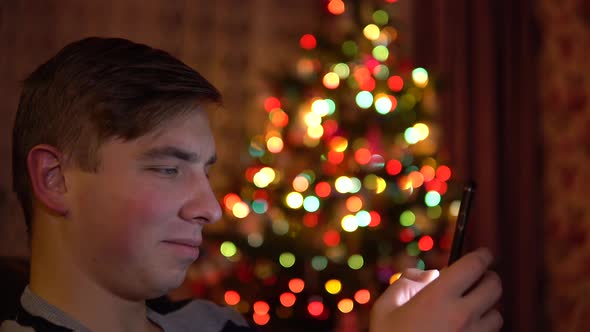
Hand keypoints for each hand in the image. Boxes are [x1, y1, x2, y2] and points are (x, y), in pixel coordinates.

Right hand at [370, 248, 502, 331]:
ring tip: (471, 310)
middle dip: (489, 278)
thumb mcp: (385, 307)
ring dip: (487, 308)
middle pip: (494, 287)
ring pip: (497, 315)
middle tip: (479, 278)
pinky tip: (467, 330)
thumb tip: (430, 275)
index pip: (474, 265)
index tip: (484, 254)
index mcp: (438, 297)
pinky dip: (484, 330)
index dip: (483, 255)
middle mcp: (462, 315)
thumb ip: (406, 282)